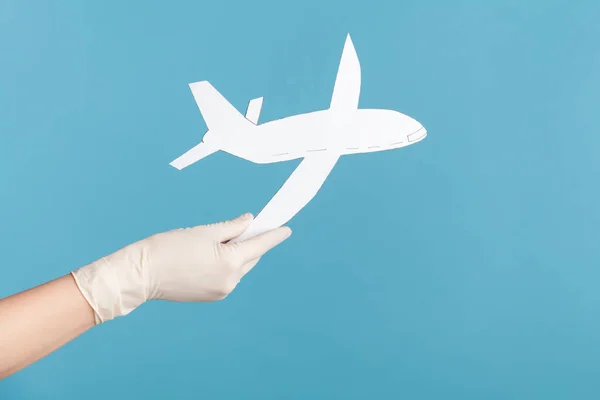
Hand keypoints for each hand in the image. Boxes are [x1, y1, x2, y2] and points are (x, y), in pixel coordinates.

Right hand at [71, 214, 290, 323]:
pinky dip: (227, 264)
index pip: (260, 245)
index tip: (286, 228)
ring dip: (238, 253)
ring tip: (222, 239)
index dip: (274, 234)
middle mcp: (231, 281)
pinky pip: (228, 276)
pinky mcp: (211, 296)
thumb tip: (249, 222)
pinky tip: (214, 254)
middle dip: (251, 241)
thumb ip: (232, 227)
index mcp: (231, 262)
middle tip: (248, 225)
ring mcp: (222, 291)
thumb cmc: (169, 248)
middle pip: (250, 256)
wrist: (142, 274)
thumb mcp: (204, 231)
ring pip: (239, 267)